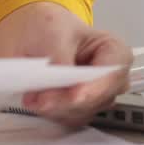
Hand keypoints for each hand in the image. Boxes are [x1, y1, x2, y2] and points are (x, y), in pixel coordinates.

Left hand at [0, 2, 132, 127]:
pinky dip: (49, 113)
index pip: (114, 73)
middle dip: (68, 101)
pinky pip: (67, 120)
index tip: (74, 94)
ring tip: (33, 95)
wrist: (29, 31)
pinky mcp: (75, 110)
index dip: (96, 87)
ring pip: (82, 113)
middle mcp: (109, 78)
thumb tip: (57, 85)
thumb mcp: (53, 31)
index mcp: (113, 51)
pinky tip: (36, 100)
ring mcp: (94, 97)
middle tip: (42, 97)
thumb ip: (60, 60)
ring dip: (56, 108)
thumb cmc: (49, 25)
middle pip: (99, 99)